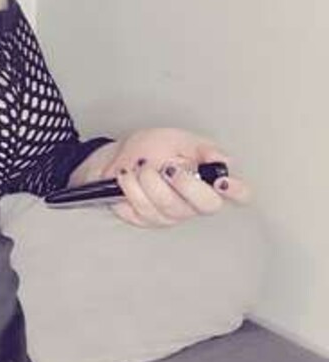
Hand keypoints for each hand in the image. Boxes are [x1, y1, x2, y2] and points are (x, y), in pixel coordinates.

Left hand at [106, 127, 254, 228]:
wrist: (121, 156)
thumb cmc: (154, 149)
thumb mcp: (179, 140)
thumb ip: (202, 149)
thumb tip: (224, 160)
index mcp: (210, 182)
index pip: (240, 194)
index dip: (237, 191)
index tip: (221, 180)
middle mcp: (194, 204)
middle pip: (206, 205)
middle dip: (186, 183)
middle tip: (168, 166)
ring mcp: (171, 215)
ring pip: (166, 206)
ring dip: (148, 180)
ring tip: (140, 166)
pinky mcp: (147, 220)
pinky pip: (139, 210)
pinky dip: (130, 188)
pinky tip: (127, 177)